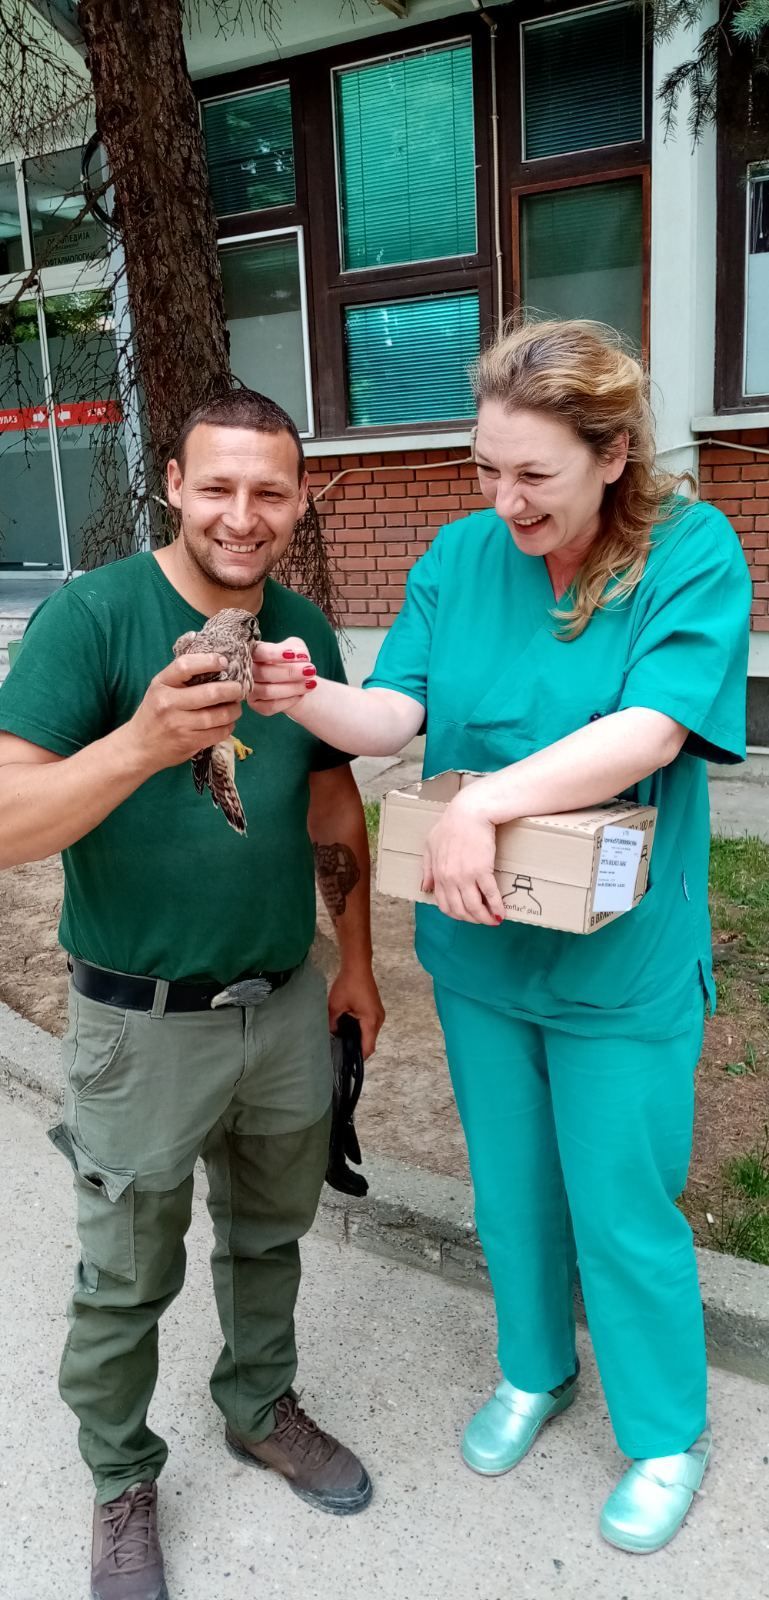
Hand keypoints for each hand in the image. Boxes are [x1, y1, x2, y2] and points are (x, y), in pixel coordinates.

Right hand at [122, 654, 243, 775]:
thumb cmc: (154, 712)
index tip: (224, 662)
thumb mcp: (160, 688)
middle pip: (210, 693)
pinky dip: (228, 727)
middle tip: (239, 689)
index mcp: (161, 684)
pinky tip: (228, 723)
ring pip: (218, 715)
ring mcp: (178, 724)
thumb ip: (182, 676)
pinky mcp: (188, 742)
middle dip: (232, 690)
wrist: (139, 747)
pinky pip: (217, 733)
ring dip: (233, 710)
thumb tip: (215, 659)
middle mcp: (168, 703)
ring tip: (235, 707)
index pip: (185, 665)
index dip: (209, 661)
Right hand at [248, 637, 316, 717]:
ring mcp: (250, 689)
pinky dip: (289, 700)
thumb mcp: (295, 647)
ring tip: (312, 683)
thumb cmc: (291, 660)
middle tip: (311, 670)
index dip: (277, 654)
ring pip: (267, 691)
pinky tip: (301, 694)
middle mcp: (247, 671)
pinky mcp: (256, 705)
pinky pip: (271, 706)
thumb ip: (295, 647)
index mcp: (253, 652)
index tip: (301, 656)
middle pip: (263, 673)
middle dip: (290, 672)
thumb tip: (300, 655)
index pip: (260, 652)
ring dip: (293, 688)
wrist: (294, 679)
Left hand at [328, 965, 384, 1058]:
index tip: (347, 1063)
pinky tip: (348, 1028)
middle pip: (370, 1042)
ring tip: (343, 1041)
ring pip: (370, 1033)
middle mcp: (378, 1019)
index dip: (359, 1058)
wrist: (358, 966)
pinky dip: (361, 1030)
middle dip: (357, 1048)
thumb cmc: (348, 984)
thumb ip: (332, 1023)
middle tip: (341, 1052)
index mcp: (371, 1021)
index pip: (368, 1047)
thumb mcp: (335, 1006)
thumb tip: (331, 1034)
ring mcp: (378, 1014)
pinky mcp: (375, 1009)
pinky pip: (369, 1025)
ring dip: (359, 1038)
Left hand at [422, 790, 505, 924]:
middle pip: (460, 910)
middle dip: (473, 920)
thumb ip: (427, 869)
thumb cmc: (451, 824)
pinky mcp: (482, 870)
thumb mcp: (431, 845)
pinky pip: (490, 895)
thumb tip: (425, 889)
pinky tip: (502, 912)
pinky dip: (496, 907)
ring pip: (474, 907)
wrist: (469, 812)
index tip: (467, 916)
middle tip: (483, 920)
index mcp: (438, 874)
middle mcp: (450, 879)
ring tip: (494, 920)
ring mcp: (465, 876)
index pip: (444, 905)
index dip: (457, 915)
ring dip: (485, 918)